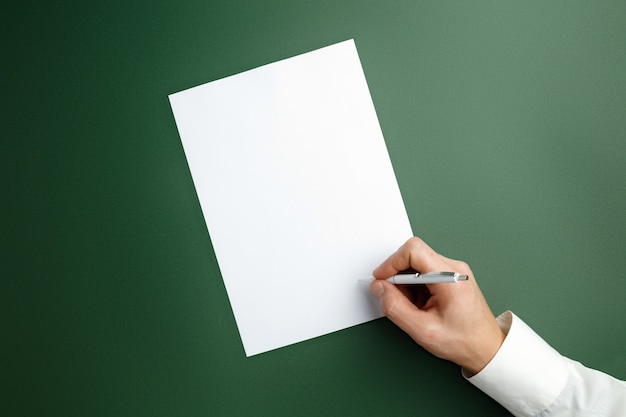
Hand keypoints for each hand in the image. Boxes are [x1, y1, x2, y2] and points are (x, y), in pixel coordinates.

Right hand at [370, 237, 504, 374]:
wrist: (486, 348)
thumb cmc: (463, 340)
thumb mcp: (422, 330)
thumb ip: (395, 308)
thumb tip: (379, 288)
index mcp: (450, 277)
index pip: (413, 250)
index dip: (391, 262)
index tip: (381, 278)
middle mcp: (454, 268)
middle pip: (413, 255)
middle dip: (397, 276)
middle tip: (395, 298)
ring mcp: (453, 271)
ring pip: (417, 264)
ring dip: (406, 283)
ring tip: (413, 307)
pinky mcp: (451, 276)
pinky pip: (424, 272)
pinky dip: (414, 286)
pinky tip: (420, 305)